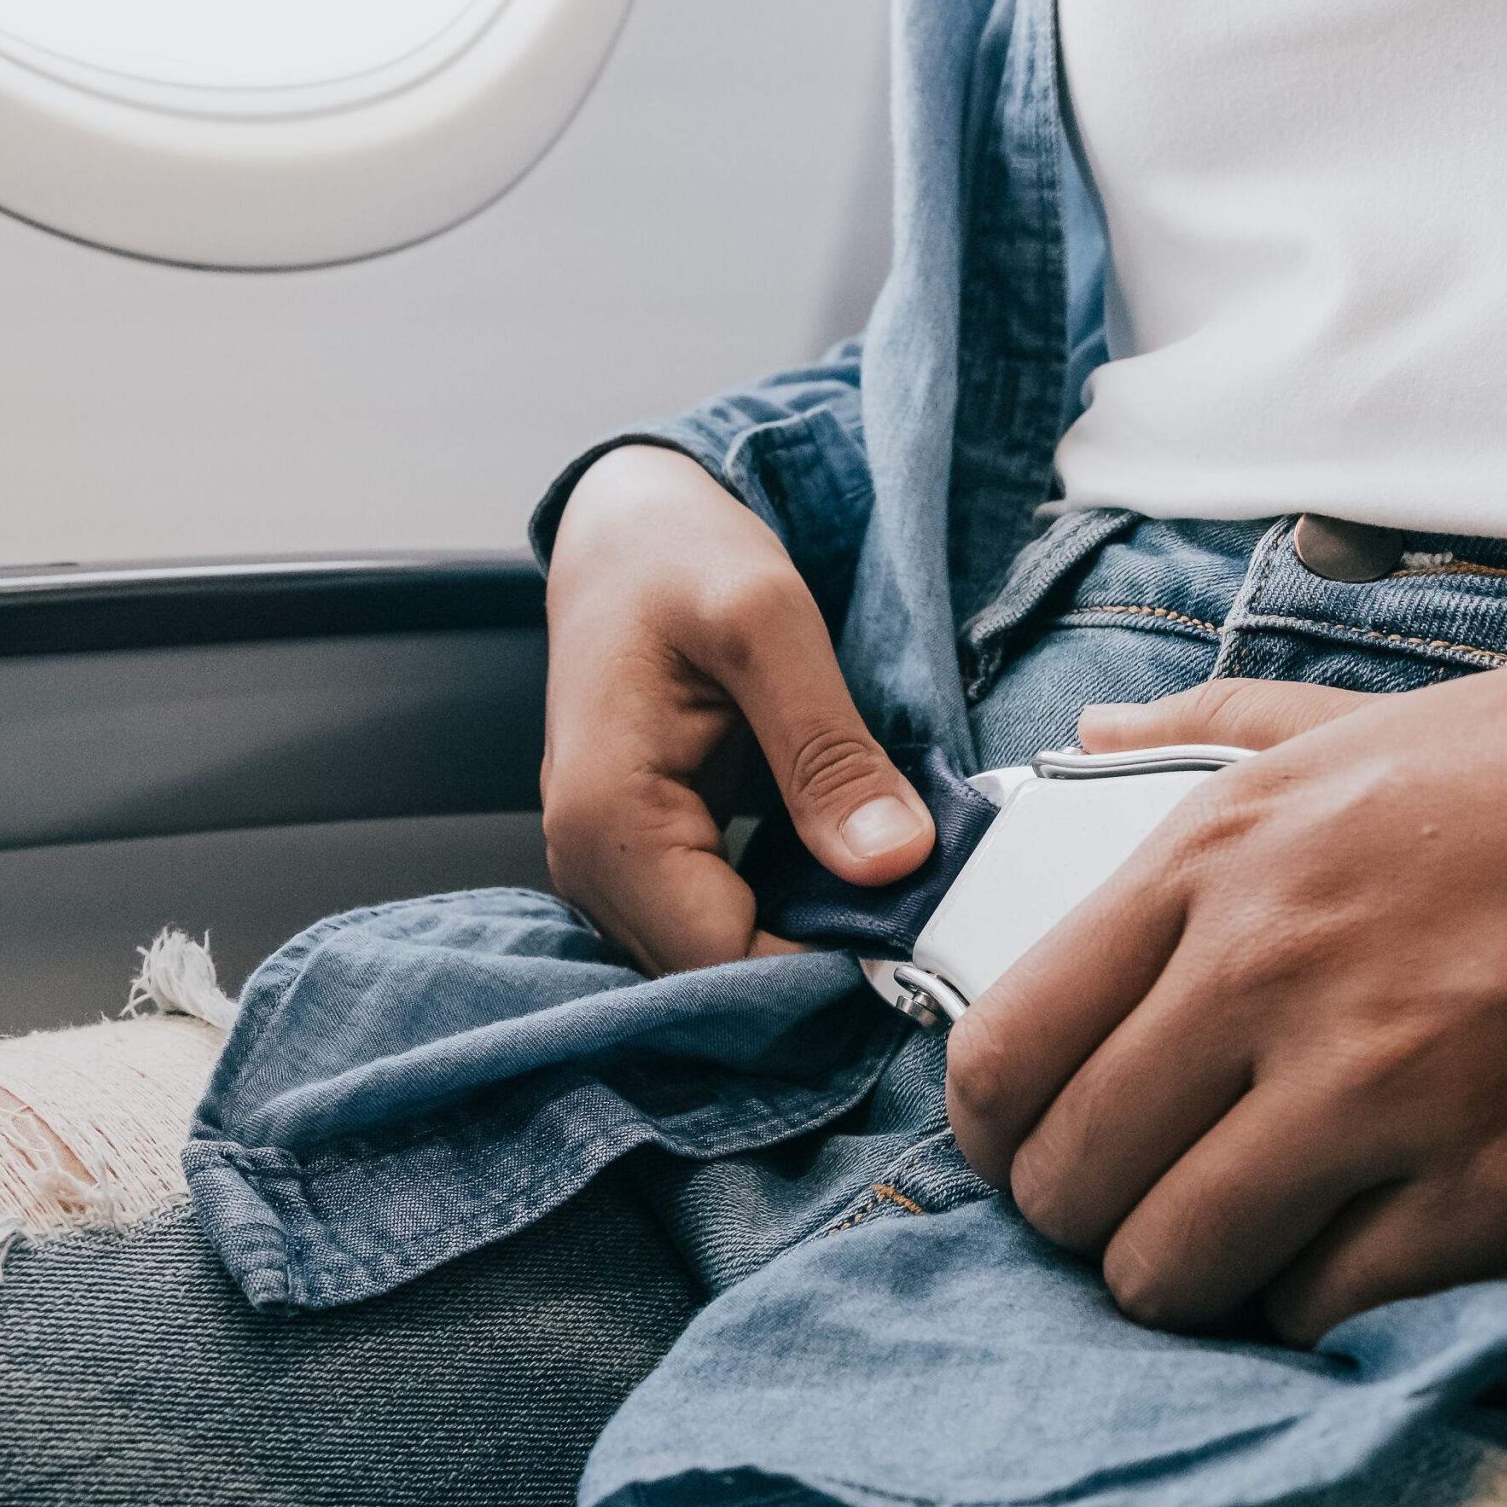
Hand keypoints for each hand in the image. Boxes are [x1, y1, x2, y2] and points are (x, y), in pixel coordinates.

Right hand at [541, 446, 933, 972]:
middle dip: (815, 968)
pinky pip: (710, 926)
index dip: (821, 970)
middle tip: (918, 927)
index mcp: (608, 818)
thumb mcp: (767, 623)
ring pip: (712, 964)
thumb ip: (827, 749)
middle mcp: (588, 865)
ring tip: (887, 913)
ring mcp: (606, 870)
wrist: (621, 526)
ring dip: (801, 950)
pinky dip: (779, 923)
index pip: (720, 963)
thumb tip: (892, 861)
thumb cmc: (675, 555)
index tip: (915, 943)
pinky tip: (840, 895)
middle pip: (711, 980)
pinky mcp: (637, 861)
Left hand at [946, 582, 1506, 1342]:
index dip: (994, 1133)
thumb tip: (1090, 737)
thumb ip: (1204, 741)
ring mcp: (1381, 1087)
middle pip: (1070, 1182)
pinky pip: (1321, 1313)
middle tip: (1139, 1215)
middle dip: (1084, 1222)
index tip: (1032, 1153)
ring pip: (1171, 1271)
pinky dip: (1314, 1313)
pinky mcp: (1500, 1193)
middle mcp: (1268, 971)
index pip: (1003, 1049)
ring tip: (1240, 1251)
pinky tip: (1350, 1263)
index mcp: (1216, 856)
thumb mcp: (1365, 718)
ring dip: (1187, 1285)